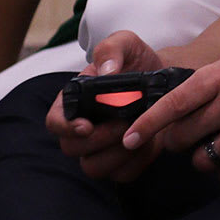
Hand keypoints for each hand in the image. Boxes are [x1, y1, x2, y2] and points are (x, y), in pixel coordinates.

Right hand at [46, 30, 165, 182]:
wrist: (166, 79)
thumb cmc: (138, 62)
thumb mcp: (126, 44)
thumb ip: (112, 49)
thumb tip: (106, 70)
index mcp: (74, 102)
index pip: (54, 122)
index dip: (65, 127)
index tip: (87, 125)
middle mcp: (82, 129)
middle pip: (72, 149)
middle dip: (100, 139)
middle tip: (126, 124)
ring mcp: (99, 149)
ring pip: (94, 168)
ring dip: (118, 154)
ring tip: (140, 133)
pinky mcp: (122, 162)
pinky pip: (122, 175)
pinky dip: (136, 163)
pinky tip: (151, 143)